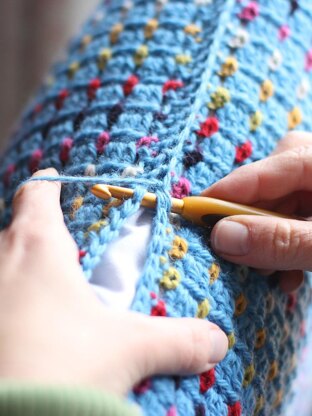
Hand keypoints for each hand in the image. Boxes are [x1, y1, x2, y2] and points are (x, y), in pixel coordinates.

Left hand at [0, 169, 227, 394]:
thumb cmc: (55, 369)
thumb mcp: (127, 350)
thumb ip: (177, 340)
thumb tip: (216, 340)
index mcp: (37, 249)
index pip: (38, 196)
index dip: (48, 183)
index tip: (54, 176)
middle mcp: (1, 264)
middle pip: (15, 228)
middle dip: (36, 227)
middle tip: (61, 237)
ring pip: (2, 264)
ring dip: (20, 266)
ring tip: (47, 281)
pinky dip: (11, 299)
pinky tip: (29, 323)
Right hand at [202, 132, 311, 292]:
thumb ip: (281, 241)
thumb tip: (221, 237)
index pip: (262, 172)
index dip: (223, 195)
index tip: (189, 214)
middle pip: (267, 187)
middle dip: (249, 223)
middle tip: (236, 253)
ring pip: (279, 207)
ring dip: (267, 241)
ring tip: (269, 272)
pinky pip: (295, 219)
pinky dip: (284, 246)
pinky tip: (290, 274)